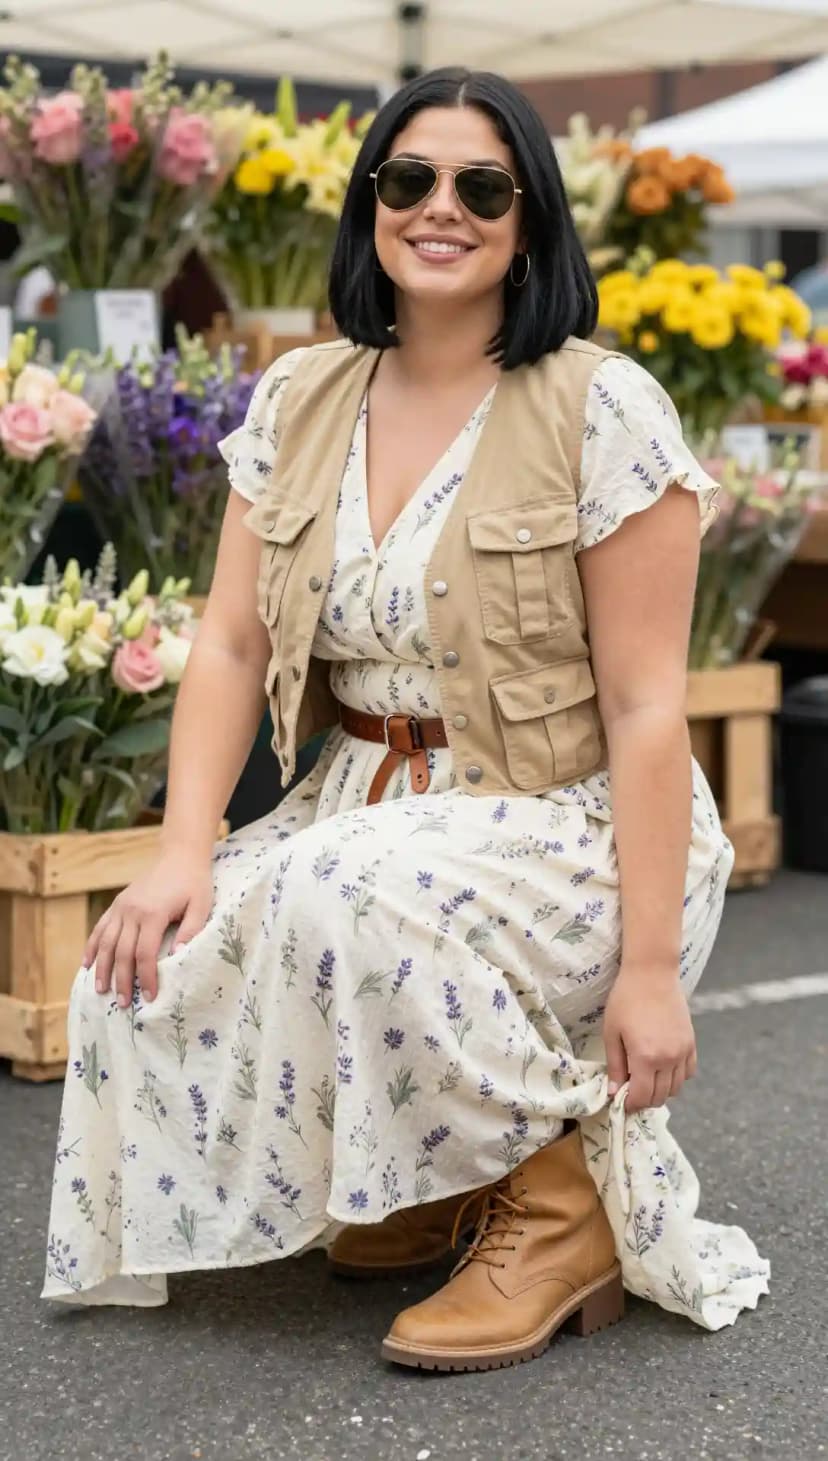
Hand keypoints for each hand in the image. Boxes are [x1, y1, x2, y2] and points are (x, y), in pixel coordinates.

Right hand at [83, 851, 213, 1008]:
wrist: (179, 855)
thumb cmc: (194, 882)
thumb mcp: (201, 905)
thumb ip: (191, 931)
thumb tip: (177, 957)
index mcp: (153, 913)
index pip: (144, 953)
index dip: (145, 977)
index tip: (149, 996)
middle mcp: (132, 911)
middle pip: (121, 952)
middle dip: (122, 980)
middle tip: (123, 1004)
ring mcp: (122, 907)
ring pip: (106, 942)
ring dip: (102, 968)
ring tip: (100, 991)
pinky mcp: (118, 904)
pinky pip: (100, 928)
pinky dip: (92, 946)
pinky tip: (87, 964)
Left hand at [602, 965, 696, 1114]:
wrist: (652, 973)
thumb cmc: (626, 1000)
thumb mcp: (612, 1033)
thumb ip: (615, 1066)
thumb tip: (614, 1093)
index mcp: (646, 1058)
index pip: (642, 1097)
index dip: (630, 1104)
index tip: (621, 1100)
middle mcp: (669, 1059)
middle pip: (660, 1096)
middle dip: (644, 1099)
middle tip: (631, 1088)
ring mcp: (683, 1052)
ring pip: (676, 1088)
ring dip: (660, 1090)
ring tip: (645, 1077)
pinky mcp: (691, 1043)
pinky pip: (688, 1073)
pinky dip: (676, 1077)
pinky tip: (662, 1067)